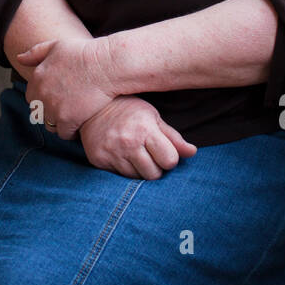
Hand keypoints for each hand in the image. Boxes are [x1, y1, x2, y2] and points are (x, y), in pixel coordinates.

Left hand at [16, 36, 114, 139]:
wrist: (106, 66)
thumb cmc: (84, 53)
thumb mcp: (56, 46)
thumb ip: (36, 53)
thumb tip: (19, 58)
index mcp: (37, 78)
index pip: (31, 97)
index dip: (44, 99)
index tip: (57, 97)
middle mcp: (41, 94)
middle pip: (39, 113)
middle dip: (50, 112)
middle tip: (66, 108)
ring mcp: (54, 109)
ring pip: (50, 125)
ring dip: (59, 123)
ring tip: (73, 117)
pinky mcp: (68, 120)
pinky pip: (64, 134)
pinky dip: (71, 132)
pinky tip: (81, 124)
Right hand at [78, 96, 197, 178]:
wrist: (92, 106)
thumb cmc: (128, 110)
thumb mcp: (153, 117)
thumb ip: (173, 137)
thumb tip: (193, 152)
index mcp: (145, 129)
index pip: (169, 160)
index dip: (169, 158)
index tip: (163, 151)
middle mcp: (127, 142)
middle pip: (154, 174)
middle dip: (156, 167)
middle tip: (149, 155)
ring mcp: (111, 152)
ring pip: (136, 178)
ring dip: (139, 170)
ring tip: (134, 154)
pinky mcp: (98, 160)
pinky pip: (119, 177)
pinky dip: (123, 169)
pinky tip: (120, 155)